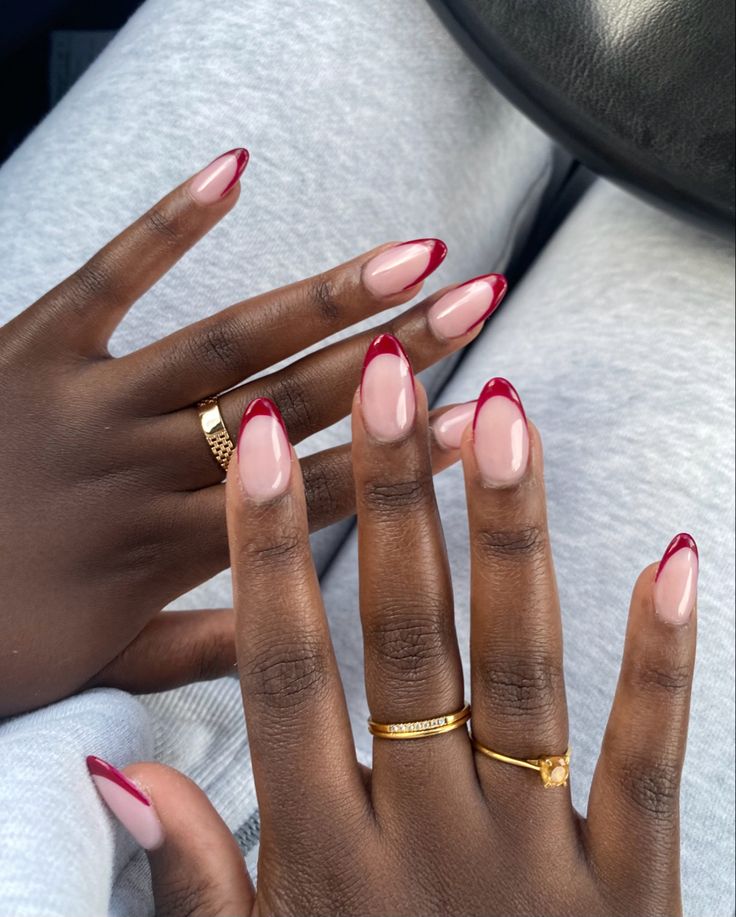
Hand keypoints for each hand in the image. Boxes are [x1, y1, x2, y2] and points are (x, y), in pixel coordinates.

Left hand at [0, 149, 506, 714]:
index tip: (477, 422)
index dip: (397, 460)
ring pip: (227, 342)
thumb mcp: (97, 666)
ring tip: (411, 252)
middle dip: (393, 353)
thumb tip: (280, 639)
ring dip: (325, 294)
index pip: (311, 496)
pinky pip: (110, 277)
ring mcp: (89, 402)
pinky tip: (235, 171)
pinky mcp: (29, 348)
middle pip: (293, 405)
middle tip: (478, 303)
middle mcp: (145, 468)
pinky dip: (171, 224)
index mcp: (168, 549)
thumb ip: (194, 652)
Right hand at [92, 338, 696, 915]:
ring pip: (518, 671)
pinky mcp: (629, 887)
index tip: (256, 443)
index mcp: (326, 863)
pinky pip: (648, 758)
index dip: (262, 551)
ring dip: (508, 538)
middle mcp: (426, 843)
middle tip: (392, 380)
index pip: (283, 675)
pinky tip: (676, 559)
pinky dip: (661, 658)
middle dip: (390, 501)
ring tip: (502, 420)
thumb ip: (194, 878)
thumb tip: (122, 765)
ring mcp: (534, 860)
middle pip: (403, 640)